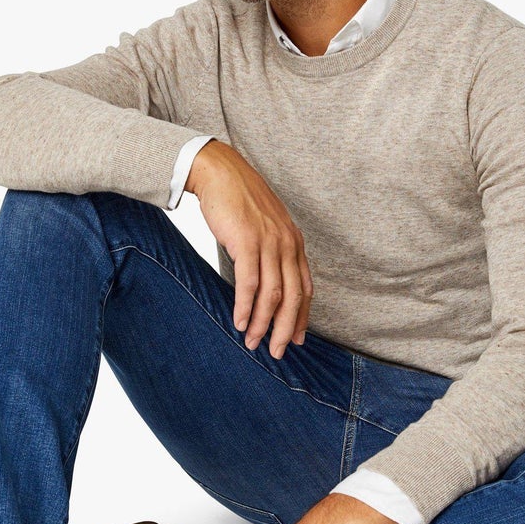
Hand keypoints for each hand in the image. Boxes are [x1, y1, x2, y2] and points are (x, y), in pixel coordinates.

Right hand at [188, 140, 313, 359]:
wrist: (219, 172)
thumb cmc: (238, 201)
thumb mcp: (263, 227)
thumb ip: (270, 252)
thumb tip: (264, 283)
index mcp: (294, 242)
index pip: (304, 287)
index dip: (303, 316)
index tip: (298, 338)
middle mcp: (287, 244)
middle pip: (293, 297)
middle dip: (286, 329)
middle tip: (277, 352)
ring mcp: (269, 243)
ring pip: (272, 295)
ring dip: (261, 324)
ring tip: (252, 343)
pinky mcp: (247, 241)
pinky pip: (249, 283)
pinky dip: (244, 307)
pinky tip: (238, 322)